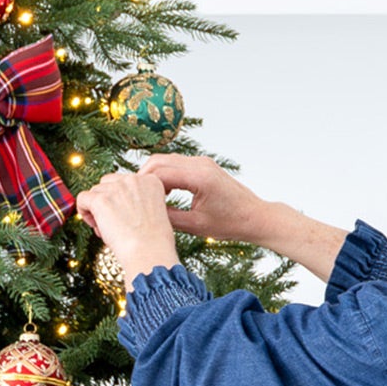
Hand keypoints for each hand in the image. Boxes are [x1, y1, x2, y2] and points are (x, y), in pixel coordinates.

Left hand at [75, 169, 180, 283]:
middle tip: (112, 221)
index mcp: (150, 181)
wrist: (149, 252)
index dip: (120, 199)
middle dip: (106, 201)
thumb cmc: (153, 240)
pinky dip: (83, 211)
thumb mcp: (153, 212)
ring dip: (96, 209)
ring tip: (106, 228)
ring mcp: (116, 188)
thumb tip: (113, 202)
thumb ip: (136, 200)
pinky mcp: (100, 200)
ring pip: (94, 191)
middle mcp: (134, 180)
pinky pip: (82, 198)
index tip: (124, 215)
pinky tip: (93, 224)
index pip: (124, 181)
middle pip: (107, 183)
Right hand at [140, 154, 270, 244]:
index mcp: (199, 177)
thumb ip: (168, 217)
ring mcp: (202, 162)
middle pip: (158, 160)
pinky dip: (165, 174)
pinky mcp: (203, 165)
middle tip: (135, 197)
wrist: (255, 217)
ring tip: (147, 197)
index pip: (159, 173)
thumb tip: (146, 212)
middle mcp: (200, 164)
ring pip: (166, 159)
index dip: (141, 185)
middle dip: (143, 177)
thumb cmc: (231, 223)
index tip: (131, 200)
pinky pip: (176, 163)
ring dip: (153, 175)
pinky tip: (162, 193)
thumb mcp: (195, 225)